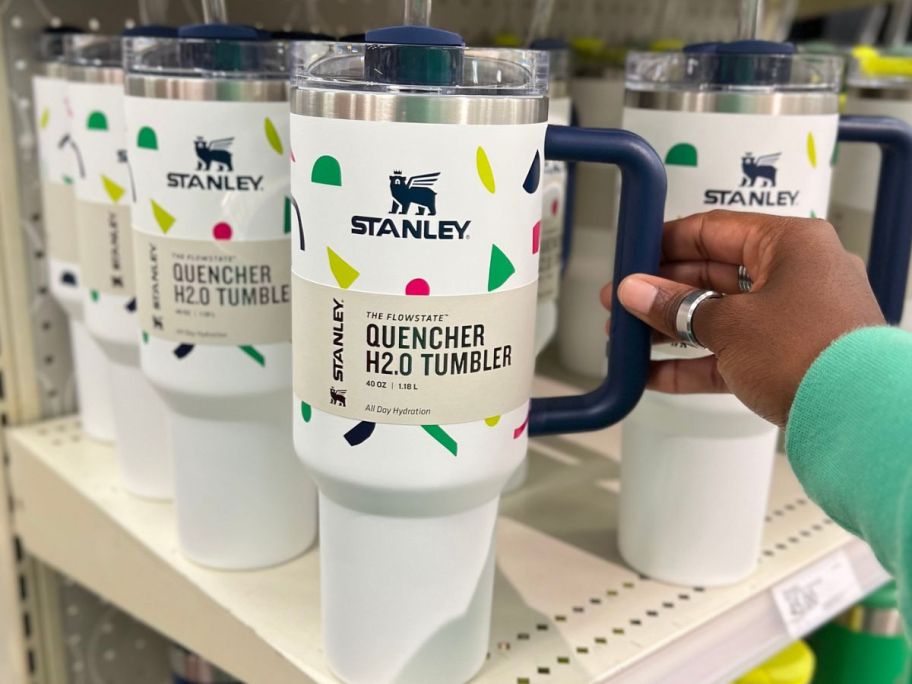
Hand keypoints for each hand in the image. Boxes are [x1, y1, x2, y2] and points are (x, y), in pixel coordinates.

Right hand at [601, 210, 884, 426]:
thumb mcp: (729, 323)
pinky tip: (652, 373)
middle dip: (662, 291)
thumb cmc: (810, 352)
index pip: (715, 229)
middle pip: (712, 274)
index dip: (667, 241)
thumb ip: (675, 307)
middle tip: (622, 301)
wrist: (857, 417)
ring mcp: (792, 319)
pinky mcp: (785, 359)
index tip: (633, 254)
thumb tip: (635, 291)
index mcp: (790, 245)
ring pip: (718, 316)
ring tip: (627, 338)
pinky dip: (692, 362)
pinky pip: (729, 353)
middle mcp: (796, 275)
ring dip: (671, 328)